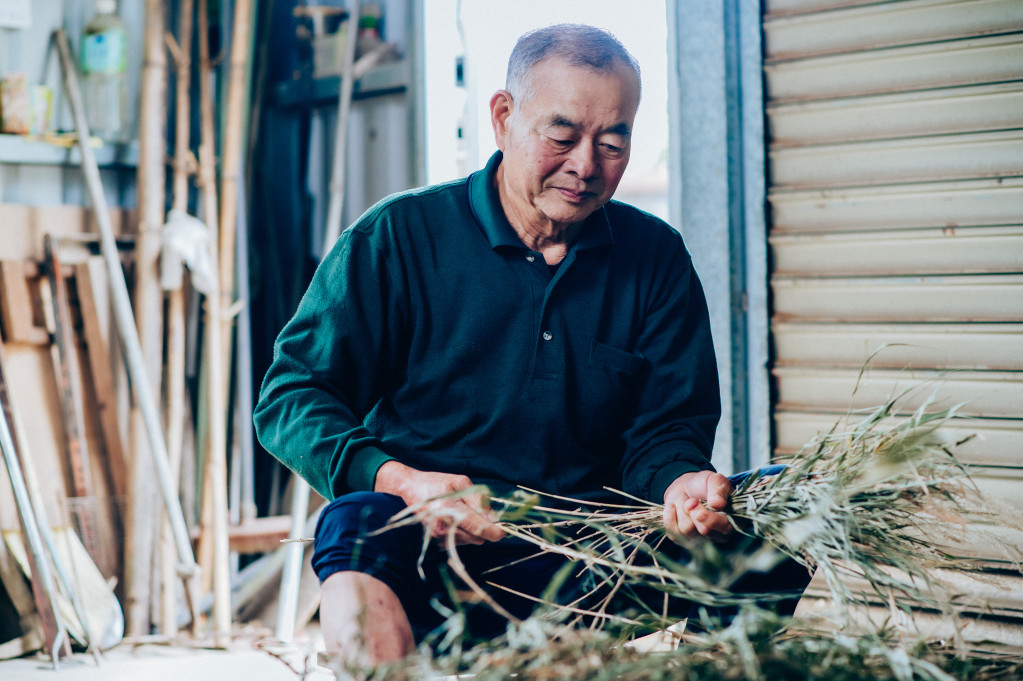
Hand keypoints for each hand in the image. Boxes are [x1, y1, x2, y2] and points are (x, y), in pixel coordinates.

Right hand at [375, 461, 504, 545]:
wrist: (410, 489)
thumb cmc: (436, 483)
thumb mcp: (460, 482)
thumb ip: (478, 500)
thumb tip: (494, 518)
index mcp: (449, 509)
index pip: (478, 527)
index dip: (494, 531)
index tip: (504, 531)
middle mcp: (443, 527)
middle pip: (476, 537)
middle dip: (485, 529)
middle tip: (483, 515)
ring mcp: (438, 536)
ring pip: (470, 541)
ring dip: (474, 531)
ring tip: (463, 513)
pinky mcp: (436, 541)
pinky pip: (460, 542)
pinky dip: (463, 533)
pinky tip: (455, 520)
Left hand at [662, 470, 733, 543]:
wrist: (685, 486)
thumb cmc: (704, 485)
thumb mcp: (715, 480)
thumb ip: (719, 490)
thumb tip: (718, 504)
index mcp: (732, 520)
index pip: (724, 528)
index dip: (710, 518)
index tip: (696, 505)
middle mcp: (718, 534)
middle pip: (704, 531)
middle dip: (693, 511)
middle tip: (691, 500)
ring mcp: (700, 539)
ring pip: (687, 531)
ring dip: (681, 510)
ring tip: (685, 500)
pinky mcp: (682, 539)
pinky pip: (672, 532)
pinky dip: (669, 515)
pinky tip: (674, 507)